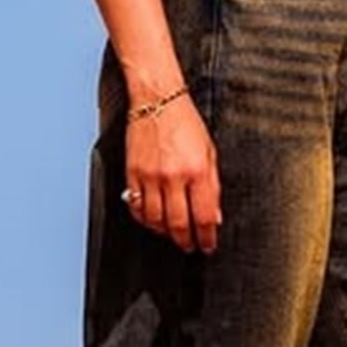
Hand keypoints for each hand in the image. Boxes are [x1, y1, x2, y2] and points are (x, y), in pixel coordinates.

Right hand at [123, 94, 220, 252]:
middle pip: (178, 224)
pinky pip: (136, 207)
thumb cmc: (186, 123)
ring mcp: (150, 176)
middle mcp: (174, 176)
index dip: (207, 237)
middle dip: (186, 241)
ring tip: (173, 235)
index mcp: (198, 171)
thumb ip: (213, 186)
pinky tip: (153, 221)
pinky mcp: (132, 174)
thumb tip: (214, 216)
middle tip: (191, 247)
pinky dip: (144, 220)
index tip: (208, 245)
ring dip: (165, 233)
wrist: (158, 100)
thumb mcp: (211, 152)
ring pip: (155, 221)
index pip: (204, 217)